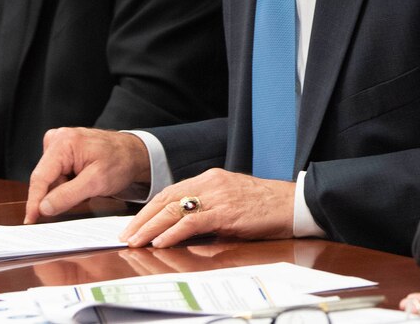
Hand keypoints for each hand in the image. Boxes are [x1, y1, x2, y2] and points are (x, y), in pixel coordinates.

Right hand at [25, 127, 150, 223]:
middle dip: (58, 195)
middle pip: (45, 179)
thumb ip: (68, 195)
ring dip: (65, 191)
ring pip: (51, 180)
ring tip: (87, 186)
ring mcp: (59, 144)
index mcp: (63, 142)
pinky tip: (83, 182)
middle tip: (83, 196)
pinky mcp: (62, 152)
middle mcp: (57, 139)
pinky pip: (57, 176)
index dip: (34, 201)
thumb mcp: (97, 182)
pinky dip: (68, 185)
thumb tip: (43, 207)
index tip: (30, 220)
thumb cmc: (121, 161)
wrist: (134, 153)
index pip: (40, 177)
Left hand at [120, 168, 294, 247]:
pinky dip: (172, 232)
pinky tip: (160, 241)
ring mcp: (218, 196)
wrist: (293, 203)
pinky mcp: (226, 212)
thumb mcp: (232, 200)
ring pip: (174, 209)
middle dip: (142, 218)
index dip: (150, 208)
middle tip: (126, 234)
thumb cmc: (265, 205)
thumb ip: (209, 207)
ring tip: (136, 241)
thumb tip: (184, 225)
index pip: (171, 191)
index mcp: (211, 178)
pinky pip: (192, 221)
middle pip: (167, 198)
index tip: (135, 222)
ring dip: (151, 227)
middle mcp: (211, 183)